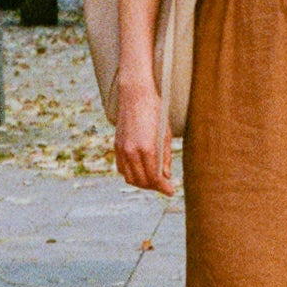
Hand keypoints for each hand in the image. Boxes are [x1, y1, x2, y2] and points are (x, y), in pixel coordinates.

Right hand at [114, 75, 173, 194]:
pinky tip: (140, 171)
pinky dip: (131, 174)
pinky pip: (121, 168)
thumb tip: (166, 176)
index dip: (163, 187)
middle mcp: (132, 152)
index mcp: (147, 149)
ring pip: (130, 178)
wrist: (135, 95)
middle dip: (153, 186)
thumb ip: (165, 157)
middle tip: (163, 186)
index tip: (170, 192)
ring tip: (153, 180)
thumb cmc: (155, 111)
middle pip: (142, 181)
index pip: (154, 177)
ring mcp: (122, 150)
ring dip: (141, 182)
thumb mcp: (165, 134)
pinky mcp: (116, 146)